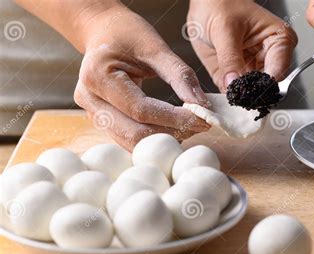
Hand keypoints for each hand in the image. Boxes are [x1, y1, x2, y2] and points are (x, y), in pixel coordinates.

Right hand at [73, 4, 209, 150]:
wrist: (102, 31)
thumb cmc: (127, 33)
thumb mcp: (155, 46)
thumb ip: (180, 75)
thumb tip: (202, 105)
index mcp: (98, 77)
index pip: (141, 110)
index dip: (175, 118)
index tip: (202, 118)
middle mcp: (90, 100)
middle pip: (135, 133)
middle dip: (172, 132)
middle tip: (200, 125)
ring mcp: (94, 114)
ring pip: (132, 142)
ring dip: (164, 138)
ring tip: (190, 127)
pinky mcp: (104, 122)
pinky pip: (130, 139)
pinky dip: (154, 138)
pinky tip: (175, 128)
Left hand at [187, 0, 297, 91]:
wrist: (206, 3)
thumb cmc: (221, 5)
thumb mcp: (224, 29)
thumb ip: (229, 58)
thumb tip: (234, 84)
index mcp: (279, 40)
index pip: (278, 71)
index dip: (264, 86)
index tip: (249, 93)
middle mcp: (269, 59)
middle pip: (266, 87)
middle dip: (250, 94)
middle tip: (237, 94)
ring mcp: (254, 70)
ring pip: (251, 94)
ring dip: (239, 96)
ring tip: (229, 89)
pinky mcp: (238, 77)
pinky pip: (235, 93)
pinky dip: (229, 95)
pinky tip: (224, 90)